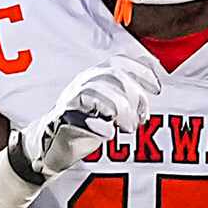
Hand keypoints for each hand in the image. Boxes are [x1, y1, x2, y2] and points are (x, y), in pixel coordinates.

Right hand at [19, 53, 162, 179]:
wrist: (50, 145)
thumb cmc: (85, 122)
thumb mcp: (109, 101)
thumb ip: (126, 88)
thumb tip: (153, 72)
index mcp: (93, 76)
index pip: (118, 62)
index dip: (141, 71)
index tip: (157, 90)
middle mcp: (81, 84)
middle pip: (112, 76)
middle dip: (134, 96)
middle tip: (142, 118)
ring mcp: (69, 101)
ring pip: (96, 93)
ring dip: (120, 110)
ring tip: (128, 128)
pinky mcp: (60, 121)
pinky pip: (79, 118)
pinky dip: (98, 126)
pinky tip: (109, 134)